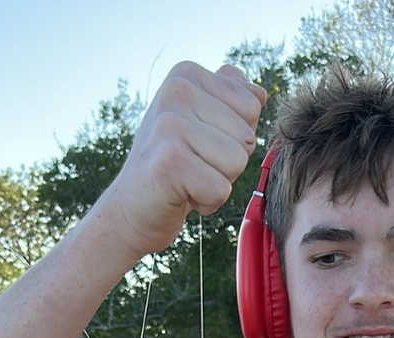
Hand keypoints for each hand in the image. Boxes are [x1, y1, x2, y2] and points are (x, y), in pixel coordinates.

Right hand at [94, 62, 265, 260]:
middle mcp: (176, 90)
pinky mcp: (169, 161)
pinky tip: (182, 194)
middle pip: (247, 136)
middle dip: (228, 163)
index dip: (235, 136)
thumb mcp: (204, 123)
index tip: (202, 144)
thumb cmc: (175, 165)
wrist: (134, 207)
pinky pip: (221, 189)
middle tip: (193, 165)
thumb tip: (259, 91)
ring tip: (188, 178)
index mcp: (186, 74)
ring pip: (237, 162)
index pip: (252, 106)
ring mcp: (170, 123)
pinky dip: (208, 202)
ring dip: (218, 182)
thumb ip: (232, 100)